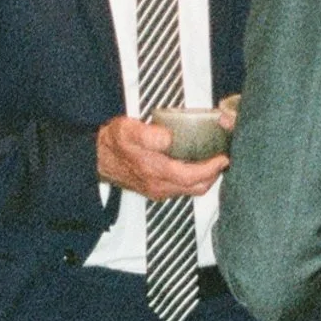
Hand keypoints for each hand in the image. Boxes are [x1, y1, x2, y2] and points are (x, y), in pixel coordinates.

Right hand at [97, 114, 225, 198]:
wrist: (97, 158)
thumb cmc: (113, 142)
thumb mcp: (127, 130)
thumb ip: (148, 134)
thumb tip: (169, 138)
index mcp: (156, 172)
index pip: (192, 177)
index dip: (211, 169)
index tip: (223, 158)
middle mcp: (159, 186)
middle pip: (196, 188)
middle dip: (213, 175)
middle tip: (222, 160)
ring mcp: (157, 190)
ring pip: (189, 190)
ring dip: (203, 178)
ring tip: (212, 162)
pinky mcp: (155, 190)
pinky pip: (180, 189)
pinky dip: (192, 180)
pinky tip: (194, 165)